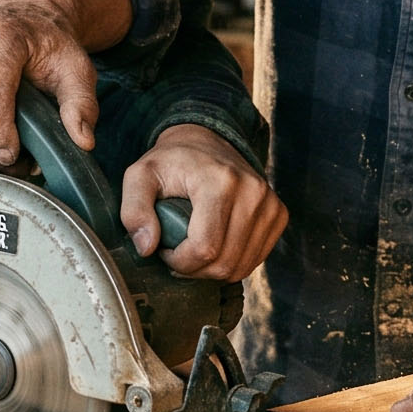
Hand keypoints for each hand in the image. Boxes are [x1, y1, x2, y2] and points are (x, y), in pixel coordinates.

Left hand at [120, 125, 287, 279]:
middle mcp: (252, 192)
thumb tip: (147, 247)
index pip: (204, 248)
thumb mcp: (140, 176)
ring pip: (241, 267)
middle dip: (194, 270)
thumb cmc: (172, 161)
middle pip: (224, 262)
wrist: (208, 141)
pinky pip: (255, 260)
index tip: (164, 250)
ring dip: (212, 270)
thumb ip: (134, 210)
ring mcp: (270, 204)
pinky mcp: (278, 214)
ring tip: (193, 251)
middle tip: (177, 254)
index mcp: (220, 182)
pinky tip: (215, 247)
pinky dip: (232, 263)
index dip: (179, 262)